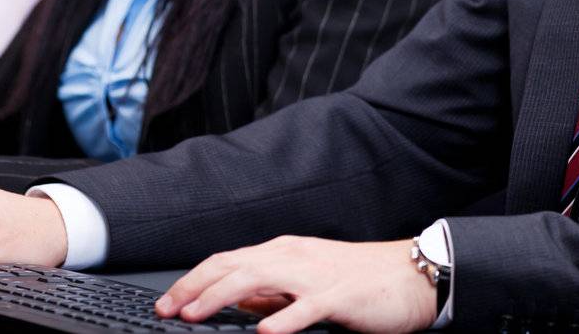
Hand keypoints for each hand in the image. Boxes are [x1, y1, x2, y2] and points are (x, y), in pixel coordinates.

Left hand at [157, 236, 436, 333]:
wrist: (411, 275)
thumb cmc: (360, 281)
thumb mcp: (306, 283)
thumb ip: (272, 293)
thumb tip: (238, 304)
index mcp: (283, 253)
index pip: (227, 262)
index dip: (194, 280)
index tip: (168, 303)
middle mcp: (293, 257)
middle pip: (232, 266)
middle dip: (195, 287)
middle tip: (167, 310)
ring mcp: (315, 274)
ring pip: (258, 278)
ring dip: (221, 297)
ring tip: (196, 315)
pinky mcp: (339, 296)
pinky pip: (306, 307)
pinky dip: (282, 319)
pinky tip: (263, 333)